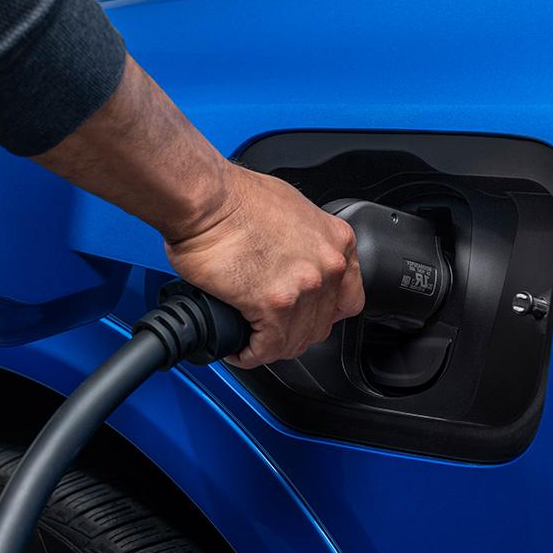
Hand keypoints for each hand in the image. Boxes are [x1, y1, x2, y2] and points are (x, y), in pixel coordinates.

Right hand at [164, 164, 364, 367]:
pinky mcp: (274, 304)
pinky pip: (267, 348)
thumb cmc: (234, 198)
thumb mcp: (290, 210)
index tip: (303, 317)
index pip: (347, 299)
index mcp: (337, 242)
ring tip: (250, 342)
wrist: (205, 198)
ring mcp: (305, 286)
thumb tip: (290, 261)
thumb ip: (303, 242)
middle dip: (293, 333)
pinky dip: (250, 355)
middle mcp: (328, 265)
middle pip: (321, 325)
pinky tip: (237, 349)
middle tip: (270, 331)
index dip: (322, 313)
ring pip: (295, 342)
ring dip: (270, 348)